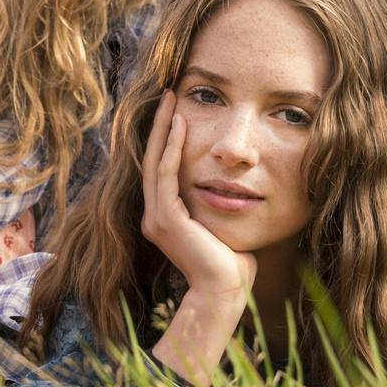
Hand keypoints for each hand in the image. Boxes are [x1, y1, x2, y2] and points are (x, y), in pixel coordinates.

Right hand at [140, 90, 255, 296]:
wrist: (226, 292)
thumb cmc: (232, 264)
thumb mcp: (222, 225)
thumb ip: (219, 205)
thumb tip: (234, 189)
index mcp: (164, 218)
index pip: (161, 169)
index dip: (166, 138)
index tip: (178, 111)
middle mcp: (154, 217)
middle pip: (152, 159)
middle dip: (161, 125)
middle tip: (169, 94)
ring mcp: (156, 218)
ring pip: (155, 161)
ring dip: (164, 128)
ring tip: (173, 100)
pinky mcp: (165, 219)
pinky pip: (166, 174)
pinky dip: (171, 148)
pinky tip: (181, 126)